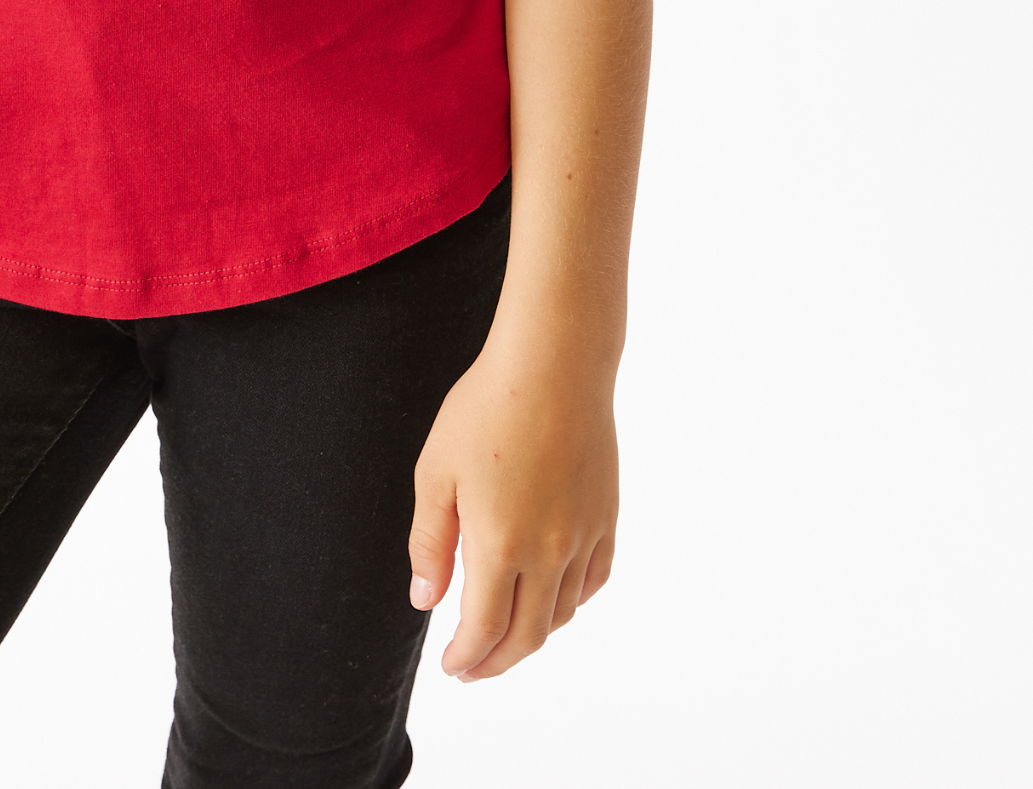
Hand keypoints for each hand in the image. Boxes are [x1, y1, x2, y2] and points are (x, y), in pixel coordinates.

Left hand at [407, 339, 617, 680]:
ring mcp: (584, 536)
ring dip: (533, 635)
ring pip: (562, 613)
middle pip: (527, 636)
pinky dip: (572, 601)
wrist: (554, 363)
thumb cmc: (487, 407)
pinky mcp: (606, 516)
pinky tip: (553, 596)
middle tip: (473, 668)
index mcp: (500, 545)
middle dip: (497, 662)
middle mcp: (549, 552)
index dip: (467, 657)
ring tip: (506, 633)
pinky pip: (594, 580)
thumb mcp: (436, 471)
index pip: (484, 630)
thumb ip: (430, 543)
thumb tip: (425, 601)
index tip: (452, 667)